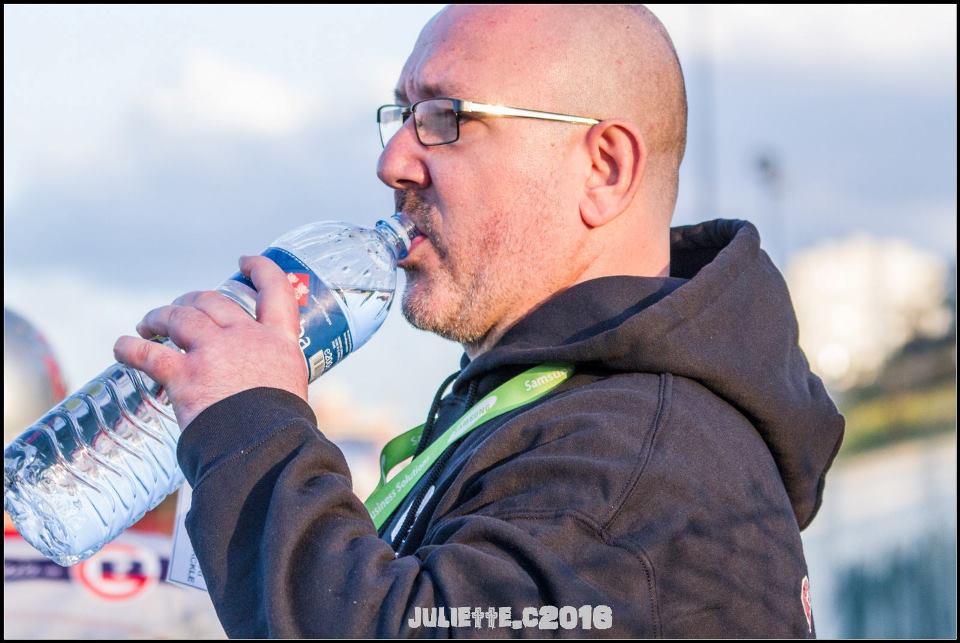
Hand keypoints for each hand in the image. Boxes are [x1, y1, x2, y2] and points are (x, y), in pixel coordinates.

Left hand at [114, 255, 308, 429]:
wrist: (267, 451)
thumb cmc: (282, 432)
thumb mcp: (291, 391)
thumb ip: (272, 379)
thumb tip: (257, 397)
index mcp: (279, 342)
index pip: (276, 291)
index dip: (260, 270)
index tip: (245, 262)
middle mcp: (246, 337)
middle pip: (213, 300)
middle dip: (192, 299)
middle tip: (180, 308)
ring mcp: (214, 353)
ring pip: (179, 316)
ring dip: (159, 316)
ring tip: (148, 325)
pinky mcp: (184, 376)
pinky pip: (146, 353)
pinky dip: (129, 348)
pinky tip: (122, 348)